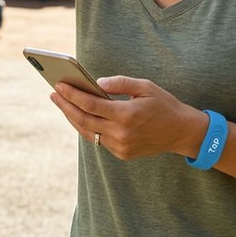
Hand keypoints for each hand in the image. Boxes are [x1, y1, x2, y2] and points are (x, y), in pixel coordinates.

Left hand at [51, 75, 206, 160]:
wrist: (182, 132)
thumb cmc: (164, 105)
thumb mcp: (145, 86)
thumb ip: (120, 82)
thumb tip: (96, 82)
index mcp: (127, 114)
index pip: (91, 105)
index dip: (72, 95)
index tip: (59, 86)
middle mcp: (122, 133)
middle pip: (84, 120)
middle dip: (66, 106)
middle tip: (54, 94)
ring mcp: (121, 146)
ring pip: (88, 133)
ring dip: (72, 118)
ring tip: (62, 104)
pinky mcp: (123, 154)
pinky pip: (98, 140)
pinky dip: (87, 128)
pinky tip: (79, 116)